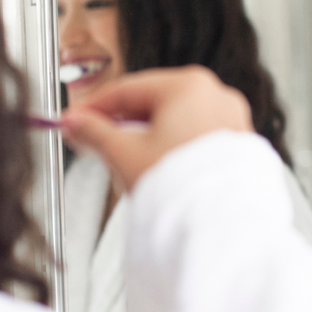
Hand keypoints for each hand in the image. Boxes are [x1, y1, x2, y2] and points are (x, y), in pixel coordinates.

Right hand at [59, 66, 252, 191]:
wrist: (219, 225)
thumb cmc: (181, 187)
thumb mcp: (124, 155)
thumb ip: (94, 133)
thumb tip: (77, 125)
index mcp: (189, 86)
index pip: (126, 89)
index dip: (92, 107)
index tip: (74, 120)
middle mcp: (216, 96)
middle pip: (152, 103)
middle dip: (119, 124)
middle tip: (92, 141)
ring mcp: (231, 120)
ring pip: (174, 121)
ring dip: (144, 137)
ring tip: (123, 162)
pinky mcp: (237, 146)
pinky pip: (193, 138)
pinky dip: (171, 148)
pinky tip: (155, 169)